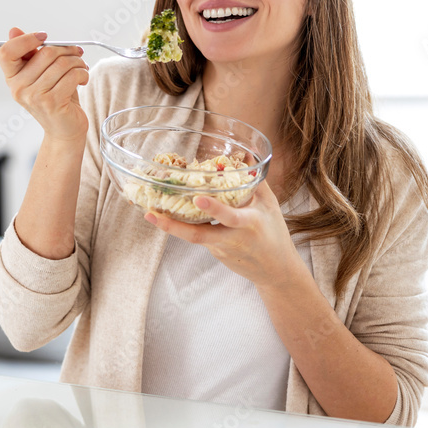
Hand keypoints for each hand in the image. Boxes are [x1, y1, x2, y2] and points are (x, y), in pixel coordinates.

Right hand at [0, 27, 89, 142]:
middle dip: (66, 50)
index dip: (26, 39)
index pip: (6, 52)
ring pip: (62, 63)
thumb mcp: (39, 73)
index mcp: (12, 78)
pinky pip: (72, 75)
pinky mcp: (53, 103)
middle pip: (45, 53)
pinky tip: (82, 79)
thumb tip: (14, 30)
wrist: (64, 129)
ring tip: (81, 68)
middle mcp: (19, 88)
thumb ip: (28, 53)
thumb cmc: (54, 98)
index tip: (44, 37)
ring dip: (77, 62)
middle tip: (76, 53)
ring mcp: (35, 97)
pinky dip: (83, 73)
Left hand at [143, 180, 303, 288]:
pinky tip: (168, 215)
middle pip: (199, 235)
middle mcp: (232, 238)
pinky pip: (198, 236)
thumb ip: (256, 181)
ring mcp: (220, 248)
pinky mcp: (214, 253)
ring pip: (193, 236)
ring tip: (151, 214)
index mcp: (249, 223)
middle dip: (173, 227)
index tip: (198, 199)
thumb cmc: (275, 233)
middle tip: (152, 214)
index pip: (230, 216)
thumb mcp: (270, 205)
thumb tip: (246, 155)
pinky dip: (184, 226)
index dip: (214, 209)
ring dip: (171, 227)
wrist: (276, 271)